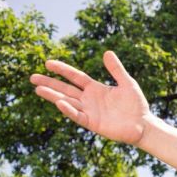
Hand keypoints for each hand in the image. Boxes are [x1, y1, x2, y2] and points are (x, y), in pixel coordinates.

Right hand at [31, 51, 151, 144]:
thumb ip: (116, 70)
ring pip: (67, 102)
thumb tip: (107, 52)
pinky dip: (69, 110)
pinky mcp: (92, 123)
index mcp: (95, 88)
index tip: (48, 63)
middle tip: (32, 78)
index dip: (62, 70)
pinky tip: (59, 103)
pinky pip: (78, 116)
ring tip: (38, 89)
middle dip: (50, 83)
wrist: (143, 125)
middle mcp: (89, 99)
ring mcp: (89, 111)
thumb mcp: (127, 83)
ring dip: (53, 96)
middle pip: (65, 89)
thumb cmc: (136, 104)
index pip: (75, 77)